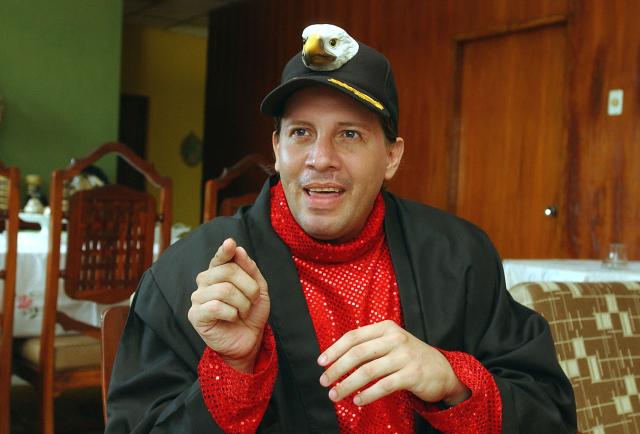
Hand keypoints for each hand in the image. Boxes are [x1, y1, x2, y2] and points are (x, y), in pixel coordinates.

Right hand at [188, 238, 269, 372]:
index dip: (225, 250)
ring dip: (242, 303)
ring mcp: (198, 297)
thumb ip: (250, 268)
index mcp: (219, 272)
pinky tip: (232, 318)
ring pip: (224, 290)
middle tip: (253, 300)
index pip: (220, 257)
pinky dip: (231, 313)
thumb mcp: (259, 288)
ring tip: (243, 311)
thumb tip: (238, 250)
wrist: (249, 340)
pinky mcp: (195, 315)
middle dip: (249, 286)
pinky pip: (215, 306)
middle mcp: (205, 281)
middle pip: (228, 271)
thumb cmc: (252, 313)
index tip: (230, 243)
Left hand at [317, 320, 469, 405]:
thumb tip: (336, 358)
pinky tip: (358, 401)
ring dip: (348, 385)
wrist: (443, 370)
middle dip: (337, 369)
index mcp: (386, 328)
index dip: (335, 349)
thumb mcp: (391, 343)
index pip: (354, 336)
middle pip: (358, 353)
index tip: (321, 362)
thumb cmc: (409, 357)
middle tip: (324, 381)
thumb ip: (369, 346)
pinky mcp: (412, 375)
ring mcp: (404, 356)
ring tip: (336, 395)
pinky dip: (367, 395)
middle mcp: (395, 339)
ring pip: (368, 371)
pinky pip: (383, 386)